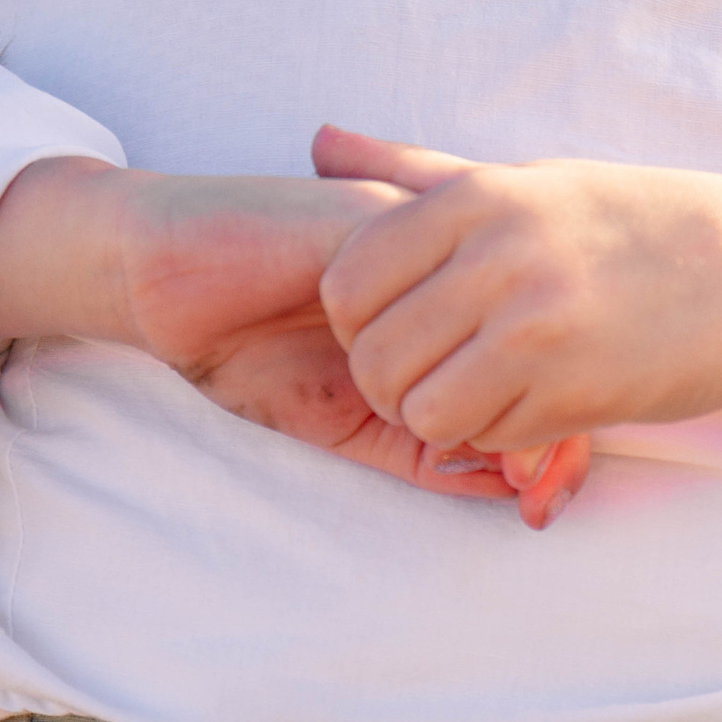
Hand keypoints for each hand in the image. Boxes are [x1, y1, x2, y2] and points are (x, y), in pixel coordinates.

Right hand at [0, 158, 575, 513]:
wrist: (161, 287)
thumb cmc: (255, 348)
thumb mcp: (357, 423)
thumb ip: (428, 451)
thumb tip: (511, 491)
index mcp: (458, 307)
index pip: (541, 364)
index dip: (561, 434)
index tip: (545, 502)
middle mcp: (454, 265)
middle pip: (543, 340)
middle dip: (555, 427)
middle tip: (539, 494)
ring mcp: (421, 237)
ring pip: (504, 318)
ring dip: (502, 405)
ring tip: (498, 464)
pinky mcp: (375, 220)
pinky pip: (436, 292)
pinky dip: (440, 370)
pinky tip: (418, 413)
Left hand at [312, 128, 721, 511]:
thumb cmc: (639, 224)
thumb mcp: (530, 179)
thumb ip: (417, 171)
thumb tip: (318, 143)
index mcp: (478, 199)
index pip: (346, 279)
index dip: (356, 320)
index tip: (401, 324)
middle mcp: (498, 256)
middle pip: (372, 354)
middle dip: (389, 382)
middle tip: (435, 377)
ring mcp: (537, 324)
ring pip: (419, 406)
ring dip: (440, 416)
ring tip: (481, 397)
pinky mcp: (574, 389)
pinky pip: (485, 436)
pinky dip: (495, 435)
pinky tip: (533, 407)